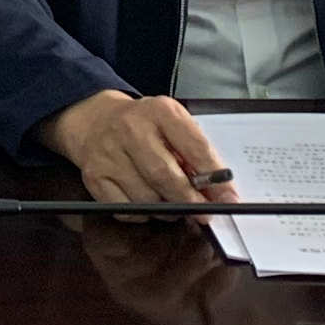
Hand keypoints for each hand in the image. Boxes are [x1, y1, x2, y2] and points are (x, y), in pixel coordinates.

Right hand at [42, 88, 231, 206]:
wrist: (95, 120)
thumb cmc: (144, 125)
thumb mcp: (172, 123)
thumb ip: (194, 150)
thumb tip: (216, 190)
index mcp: (159, 111)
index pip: (194, 147)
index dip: (215, 177)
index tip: (229, 197)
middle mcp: (131, 129)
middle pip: (166, 177)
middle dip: (190, 201)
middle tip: (205, 212)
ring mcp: (109, 154)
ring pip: (146, 199)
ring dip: (166, 209)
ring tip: (171, 202)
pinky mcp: (94, 177)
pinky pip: (126, 210)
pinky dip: (142, 213)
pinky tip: (145, 199)